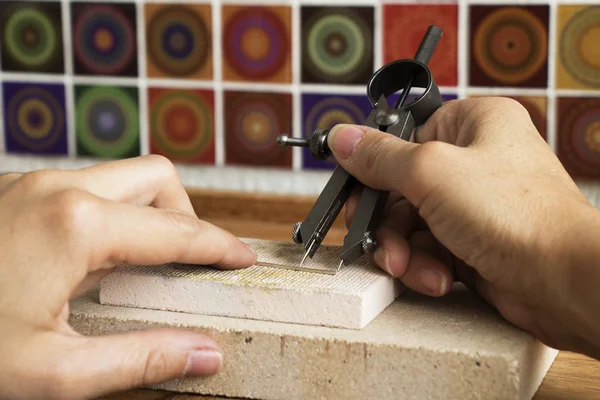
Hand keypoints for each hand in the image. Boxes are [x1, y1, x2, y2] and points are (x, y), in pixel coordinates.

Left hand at [0, 155, 256, 399]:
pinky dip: (113, 211)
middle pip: (157, 178)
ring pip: (120, 175)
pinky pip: (86, 185)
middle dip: (187, 214)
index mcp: (77, 224)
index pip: (177, 231)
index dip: (219, 246)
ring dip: (149, 210)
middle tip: (192, 260)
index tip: (242, 259)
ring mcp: (31, 184)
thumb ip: (142, 359)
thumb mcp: (53, 372)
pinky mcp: (14, 192)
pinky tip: (99, 256)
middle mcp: (58, 189)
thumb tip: (205, 354)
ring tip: (149, 259)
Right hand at [327, 97, 599, 358]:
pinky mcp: (473, 242)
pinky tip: (438, 278)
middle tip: (378, 240)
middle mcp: (474, 162)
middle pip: (400, 188)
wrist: (563, 281)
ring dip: (404, 251)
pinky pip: (428, 250)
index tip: (354, 193)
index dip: (374, 168)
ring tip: (412, 267)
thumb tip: (343, 137)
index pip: (402, 138)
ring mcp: (474, 205)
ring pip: (411, 225)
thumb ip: (381, 157)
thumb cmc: (517, 216)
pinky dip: (424, 267)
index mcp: (472, 125)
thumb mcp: (431, 172)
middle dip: (388, 222)